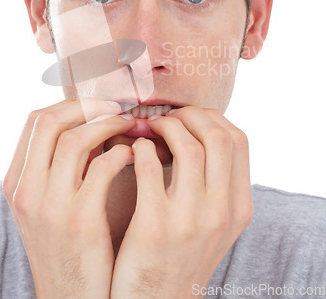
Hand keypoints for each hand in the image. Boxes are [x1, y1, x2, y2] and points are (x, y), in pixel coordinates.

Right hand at [2, 98, 134, 298]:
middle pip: (51, 122)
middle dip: (88, 107)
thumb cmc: (67, 245)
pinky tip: (132, 156)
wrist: (71, 298)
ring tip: (128, 127)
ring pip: (76, 139)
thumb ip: (60, 166)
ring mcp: (51, 207)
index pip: (36, 120)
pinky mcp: (81, 222)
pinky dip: (121, 153)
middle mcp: (27, 190)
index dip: (70, 104)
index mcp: (18, 181)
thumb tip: (93, 123)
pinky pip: (103, 168)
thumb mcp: (48, 204)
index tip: (97, 104)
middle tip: (116, 109)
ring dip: (107, 125)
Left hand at [110, 106, 252, 298]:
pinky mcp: (155, 226)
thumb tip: (200, 132)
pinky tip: (133, 150)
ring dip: (164, 127)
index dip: (211, 118)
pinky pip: (148, 166)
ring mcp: (190, 220)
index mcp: (238, 207)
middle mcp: (221, 212)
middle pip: (217, 137)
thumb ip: (216, 183)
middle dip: (190, 115)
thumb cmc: (181, 256)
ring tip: (148, 128)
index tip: (189, 116)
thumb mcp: (214, 224)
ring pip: (187, 146)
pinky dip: (139, 148)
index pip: (238, 140)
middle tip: (168, 116)